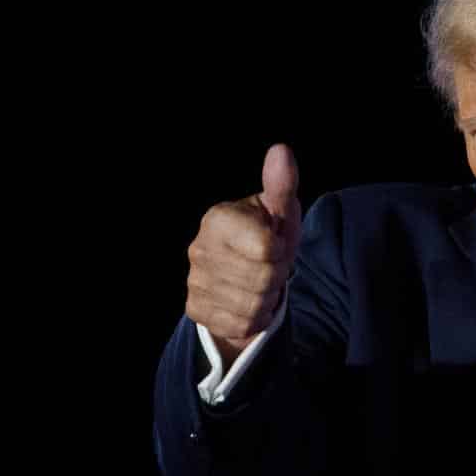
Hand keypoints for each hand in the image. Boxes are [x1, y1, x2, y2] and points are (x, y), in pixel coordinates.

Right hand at [185, 143, 302, 360]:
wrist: (248, 275)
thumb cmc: (267, 235)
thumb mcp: (280, 211)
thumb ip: (281, 184)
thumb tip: (281, 151)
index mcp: (218, 219)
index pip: (266, 249)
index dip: (280, 250)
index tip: (274, 243)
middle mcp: (199, 249)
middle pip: (263, 279)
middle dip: (275, 277)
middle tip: (268, 267)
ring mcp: (194, 281)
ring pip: (253, 305)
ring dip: (266, 299)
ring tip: (258, 284)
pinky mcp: (196, 310)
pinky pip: (241, 324)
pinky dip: (253, 319)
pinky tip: (246, 302)